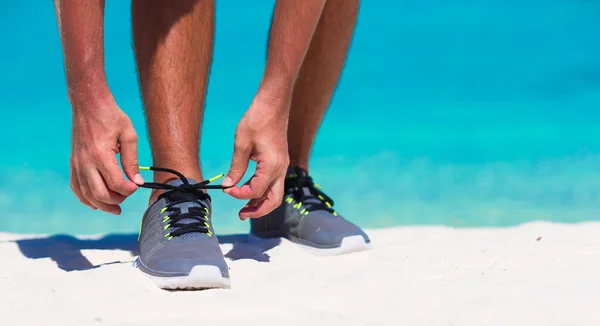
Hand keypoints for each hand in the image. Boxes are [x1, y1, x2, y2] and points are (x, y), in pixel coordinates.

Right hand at [70, 93, 142, 214]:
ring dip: (101, 205)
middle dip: (116, 201)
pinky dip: (85, 198)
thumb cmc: (111, 117)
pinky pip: (76, 187)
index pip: (115, 183)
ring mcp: (76, 164)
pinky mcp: (73, 163)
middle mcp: (86, 162)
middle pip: (99, 194)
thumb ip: (132, 160)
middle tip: (127, 198)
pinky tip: (96, 204)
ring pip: (86, 194)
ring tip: (115, 209)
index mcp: (101, 155)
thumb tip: (137, 182)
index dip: (128, 190)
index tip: (137, 187)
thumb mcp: (129, 135)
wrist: (89, 104)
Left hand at [222, 94, 289, 218]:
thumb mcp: (242, 144)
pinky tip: (247, 188)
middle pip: (273, 200)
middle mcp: (281, 169)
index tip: (226, 190)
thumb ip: (236, 167)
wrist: (273, 104)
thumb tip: (228, 185)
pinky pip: (273, 182)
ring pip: (275, 193)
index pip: (256, 191)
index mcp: (272, 166)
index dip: (240, 195)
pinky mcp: (279, 161)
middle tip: (241, 215)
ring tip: (244, 208)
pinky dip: (261, 190)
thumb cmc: (257, 120)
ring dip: (260, 202)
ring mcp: (282, 166)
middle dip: (258, 210)